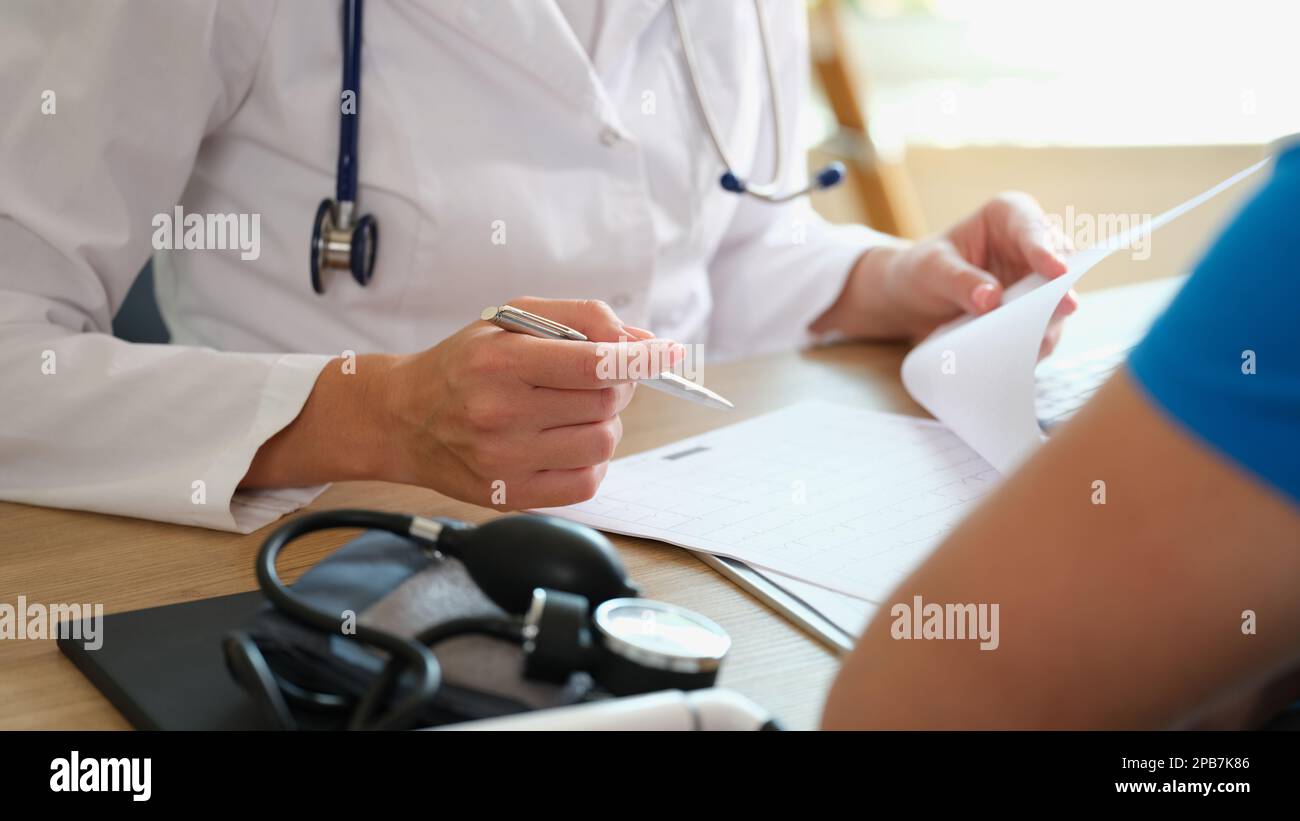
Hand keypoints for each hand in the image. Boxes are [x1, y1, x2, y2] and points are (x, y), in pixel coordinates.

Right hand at [381, 298, 680, 507]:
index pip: (594, 363)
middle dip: (618, 384)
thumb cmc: (465, 363)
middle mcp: (501, 413)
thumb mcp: (511, 319)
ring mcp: (506, 461)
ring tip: (574, 410)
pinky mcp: (512, 495)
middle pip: (606, 401)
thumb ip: (580, 319)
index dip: (641, 359)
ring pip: (603, 441)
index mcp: (501, 362)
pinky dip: (591, 458)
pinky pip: (587, 481)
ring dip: (604, 421)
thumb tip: (643, 341)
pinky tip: (567, 441)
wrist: (404, 419)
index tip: (667, 353)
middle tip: (598, 377)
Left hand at [815, 192, 1077, 357]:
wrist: (916, 300)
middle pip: (1059, 266)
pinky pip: (1045, 331)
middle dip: (1058, 289)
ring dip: (1048, 323)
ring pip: (1058, 303)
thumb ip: (959, 281)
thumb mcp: (932, 270)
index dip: (1046, 250)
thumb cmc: (923, 270)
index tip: (1056, 271)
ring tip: (1033, 344)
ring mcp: (1039, 283)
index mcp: (1010, 215)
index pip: (1033, 228)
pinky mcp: (1036, 314)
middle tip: (1064, 308)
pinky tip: (1021, 358)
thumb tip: (991, 300)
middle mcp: (1034, 246)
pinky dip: (1035, 345)